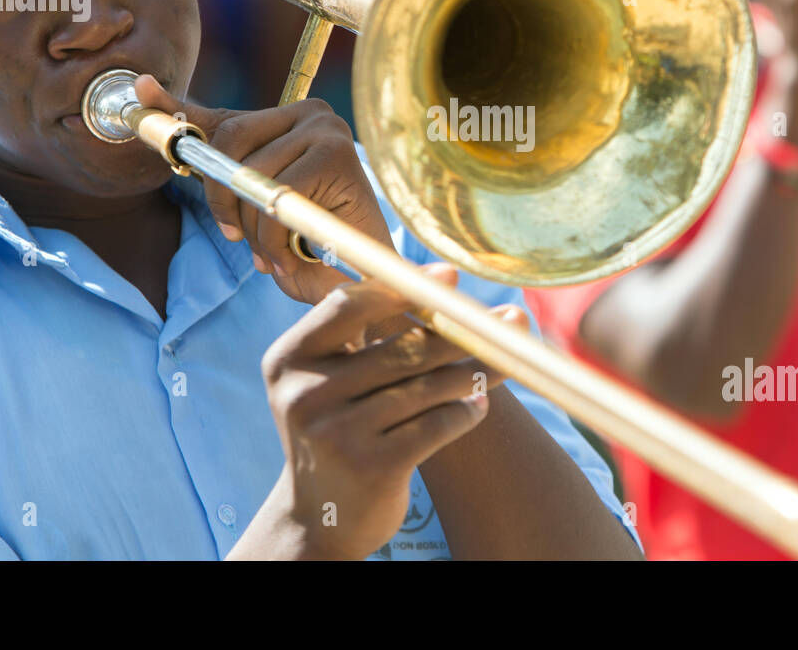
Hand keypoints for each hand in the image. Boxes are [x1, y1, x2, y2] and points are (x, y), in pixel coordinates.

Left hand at [134, 75, 391, 303]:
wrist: (357, 283)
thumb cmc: (303, 239)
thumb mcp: (249, 191)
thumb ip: (207, 147)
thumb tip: (142, 88)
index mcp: (292, 115)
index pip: (222, 121)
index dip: (182, 131)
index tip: (142, 94)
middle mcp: (314, 113)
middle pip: (229, 144)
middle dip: (224, 202)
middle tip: (236, 236)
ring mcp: (328, 131)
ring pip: (250, 178)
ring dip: (254, 230)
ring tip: (277, 252)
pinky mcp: (337, 158)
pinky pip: (274, 202)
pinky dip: (273, 241)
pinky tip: (292, 257)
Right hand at [239, 264, 521, 559]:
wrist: (317, 519)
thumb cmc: (338, 430)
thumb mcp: (332, 381)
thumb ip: (371, 336)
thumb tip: (445, 282)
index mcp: (289, 359)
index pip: (348, 306)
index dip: (402, 287)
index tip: (448, 277)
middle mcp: (305, 394)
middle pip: (400, 348)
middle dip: (461, 332)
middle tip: (508, 319)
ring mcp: (337, 433)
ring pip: (425, 387)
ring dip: (474, 373)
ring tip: (505, 364)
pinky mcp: (371, 467)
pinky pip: (436, 425)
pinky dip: (464, 412)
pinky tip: (477, 406)